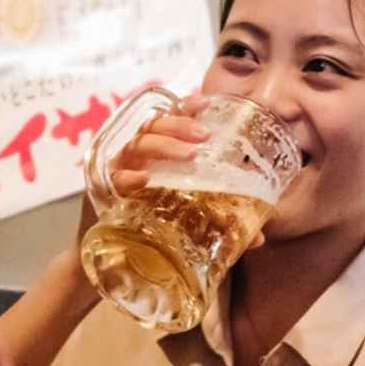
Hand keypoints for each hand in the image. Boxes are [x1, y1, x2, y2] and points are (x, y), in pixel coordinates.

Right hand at [80, 96, 264, 249]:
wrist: (118, 261)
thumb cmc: (157, 229)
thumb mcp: (190, 217)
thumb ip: (222, 220)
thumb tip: (260, 237)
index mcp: (156, 154)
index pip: (168, 121)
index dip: (185, 109)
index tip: (206, 104)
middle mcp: (135, 156)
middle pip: (153, 127)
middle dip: (179, 125)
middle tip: (205, 136)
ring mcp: (118, 171)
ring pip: (137, 145)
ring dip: (164, 146)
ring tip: (189, 155)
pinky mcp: (104, 192)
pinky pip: (115, 179)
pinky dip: (129, 177)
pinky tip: (144, 179)